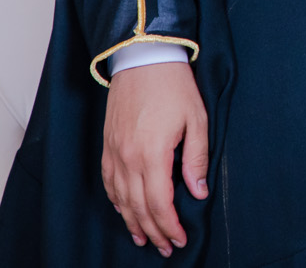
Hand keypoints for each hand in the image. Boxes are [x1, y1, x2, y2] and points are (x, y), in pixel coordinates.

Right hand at [102, 61, 209, 255]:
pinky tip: (124, 210)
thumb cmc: (173, 85)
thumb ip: (196, 158)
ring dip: (132, 221)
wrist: (143, 58)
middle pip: (138, 207)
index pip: (159, 203)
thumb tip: (198, 191)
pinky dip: (116, 201)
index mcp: (152, 154)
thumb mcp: (197, 119)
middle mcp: (128, 158)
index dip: (170, 226)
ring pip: (120, 199)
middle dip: (154, 231)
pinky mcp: (108, 144)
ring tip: (145, 238)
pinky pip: (109, 182)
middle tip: (165, 247)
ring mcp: (114, 152)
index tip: (179, 239)